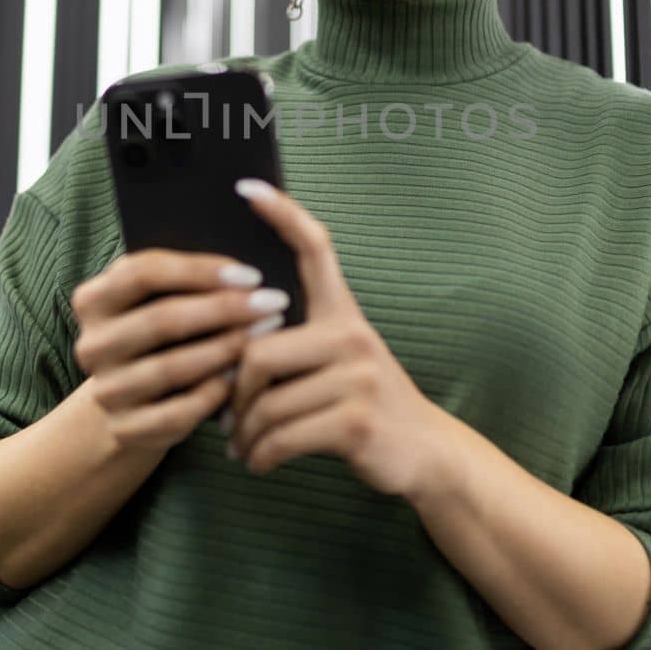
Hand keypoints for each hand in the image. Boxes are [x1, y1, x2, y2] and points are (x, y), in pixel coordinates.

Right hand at [72, 248, 291, 453]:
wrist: (132, 398)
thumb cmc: (159, 333)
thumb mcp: (158, 299)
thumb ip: (185, 280)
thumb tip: (242, 270)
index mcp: (93, 300)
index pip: (141, 273)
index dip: (198, 270)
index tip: (251, 275)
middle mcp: (91, 345)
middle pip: (160, 320)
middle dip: (223, 310)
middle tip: (271, 304)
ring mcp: (105, 391)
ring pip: (169, 368)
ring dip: (224, 350)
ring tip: (264, 336)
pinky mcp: (124, 428)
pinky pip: (175, 414)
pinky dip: (211, 395)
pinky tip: (240, 379)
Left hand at [225, 178, 447, 496]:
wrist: (425, 451)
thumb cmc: (365, 404)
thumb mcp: (342, 360)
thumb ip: (297, 344)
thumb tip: (227, 344)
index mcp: (344, 312)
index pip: (315, 248)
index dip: (282, 214)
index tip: (246, 186)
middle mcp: (351, 336)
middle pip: (258, 354)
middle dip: (233, 394)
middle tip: (225, 418)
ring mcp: (357, 379)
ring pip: (267, 405)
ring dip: (244, 434)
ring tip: (240, 446)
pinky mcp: (356, 422)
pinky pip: (282, 438)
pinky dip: (260, 456)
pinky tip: (258, 462)